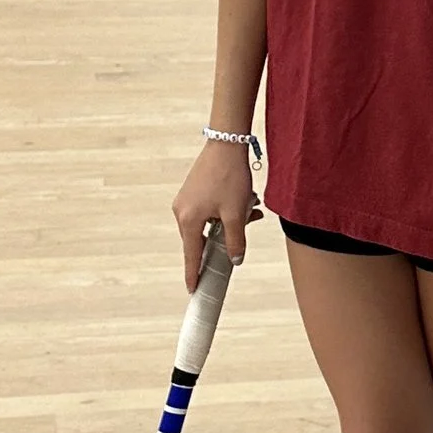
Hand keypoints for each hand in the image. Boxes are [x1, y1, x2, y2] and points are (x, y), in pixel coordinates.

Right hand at [172, 139, 261, 284]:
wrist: (226, 143)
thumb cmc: (230, 177)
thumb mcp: (236, 213)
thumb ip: (235, 241)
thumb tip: (235, 260)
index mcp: (189, 220)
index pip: (192, 256)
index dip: (194, 274)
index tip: (193, 290)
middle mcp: (182, 212)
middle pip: (203, 239)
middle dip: (226, 238)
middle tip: (245, 227)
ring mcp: (186, 201)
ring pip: (209, 224)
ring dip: (230, 222)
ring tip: (250, 209)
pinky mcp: (192, 192)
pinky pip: (208, 211)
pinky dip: (225, 211)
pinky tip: (243, 201)